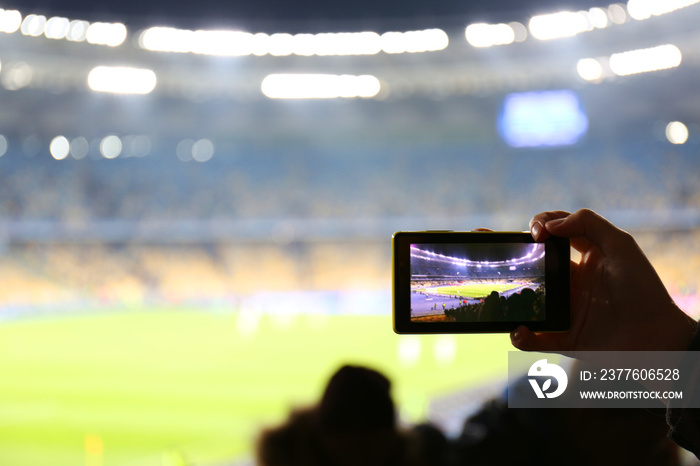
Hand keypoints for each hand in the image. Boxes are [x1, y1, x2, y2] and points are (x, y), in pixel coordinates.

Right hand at [511, 209, 696, 351]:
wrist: (658, 338)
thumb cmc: (644, 289)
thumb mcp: (621, 246)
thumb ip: (588, 224)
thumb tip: (548, 226)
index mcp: (584, 258)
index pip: (554, 234)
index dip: (539, 225)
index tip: (535, 234)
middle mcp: (571, 282)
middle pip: (531, 265)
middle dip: (506, 255)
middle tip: (481, 246)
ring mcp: (566, 310)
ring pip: (527, 302)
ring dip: (508, 299)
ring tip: (493, 294)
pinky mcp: (565, 338)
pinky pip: (535, 338)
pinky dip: (522, 336)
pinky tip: (519, 330)